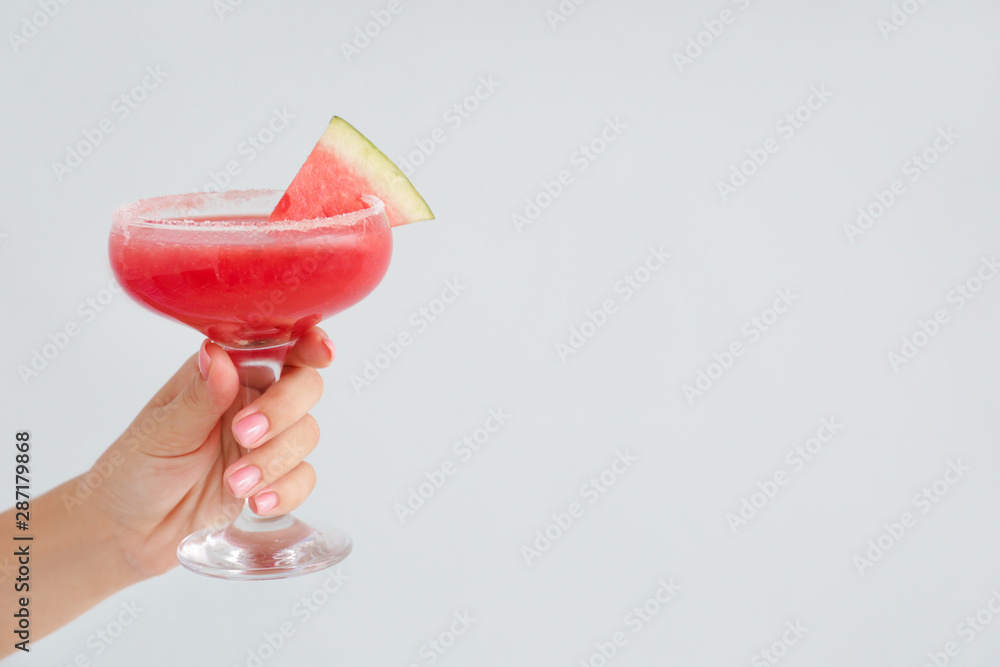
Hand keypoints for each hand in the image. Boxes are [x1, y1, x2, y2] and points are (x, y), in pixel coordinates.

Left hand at [87, 326, 334, 578]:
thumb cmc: (134, 469)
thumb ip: (199, 396)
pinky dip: (286, 491)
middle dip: (283, 411)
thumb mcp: (160, 431)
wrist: (128, 533)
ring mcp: (266, 441)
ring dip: (276, 459)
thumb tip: (219, 355)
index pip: (277, 345)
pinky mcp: (273, 479)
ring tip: (234, 484)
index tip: (320, 352)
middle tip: (244, 435)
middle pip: (304, 386)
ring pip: (307, 433)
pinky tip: (257, 503)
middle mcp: (252, 400)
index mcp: (225, 373)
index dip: (307, 341)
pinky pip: (303, 478)